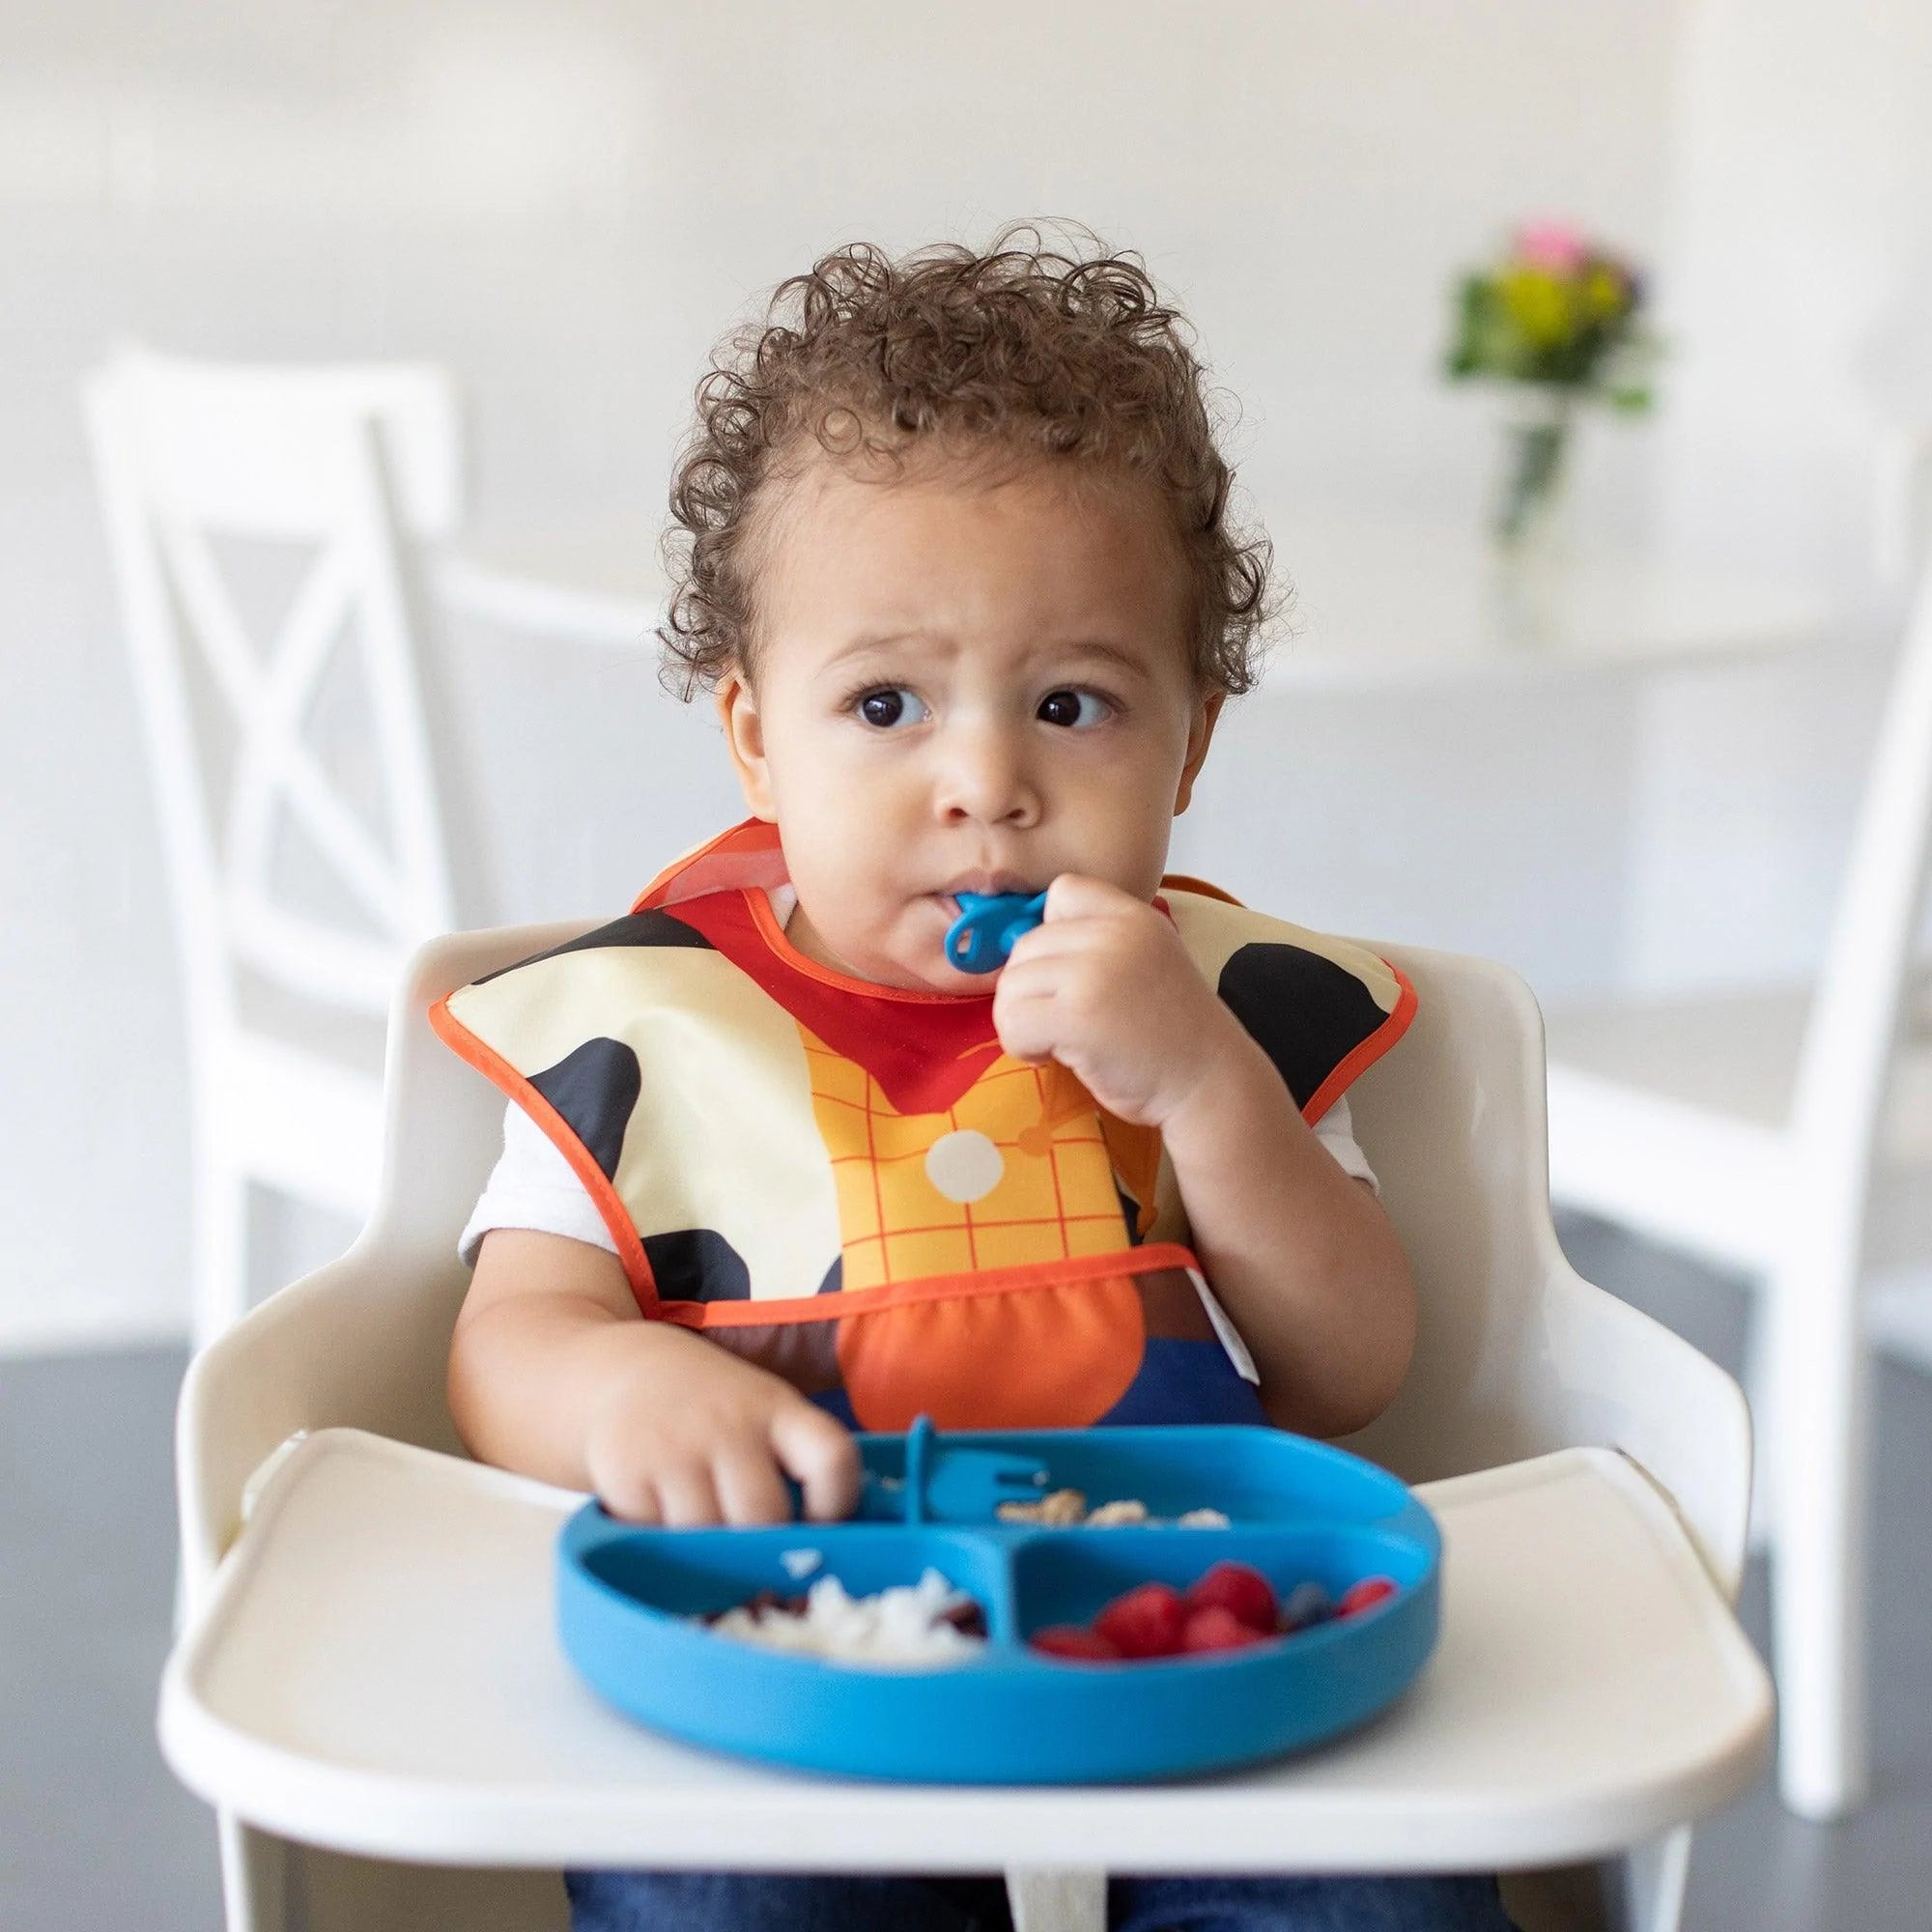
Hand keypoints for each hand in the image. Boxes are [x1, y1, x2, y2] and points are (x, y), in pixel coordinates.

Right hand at [582, 1325, 861, 1527]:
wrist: (622, 1369)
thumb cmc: (710, 1408)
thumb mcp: (761, 1411)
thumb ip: (791, 1464)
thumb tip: (817, 1550)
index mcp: (777, 1408)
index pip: (832, 1457)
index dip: (838, 1503)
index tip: (824, 1527)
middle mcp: (728, 1425)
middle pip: (765, 1517)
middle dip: (762, 1547)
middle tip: (751, 1556)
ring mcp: (674, 1448)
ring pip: (708, 1538)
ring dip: (706, 1553)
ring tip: (703, 1538)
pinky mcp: (625, 1471)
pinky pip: (654, 1537)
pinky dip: (659, 1544)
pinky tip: (660, 1520)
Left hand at [991, 873, 1252, 1128]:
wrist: (1210, 1083)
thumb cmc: (1173, 1035)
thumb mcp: (1147, 962)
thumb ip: (1099, 944)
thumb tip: (1020, 954)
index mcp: (1135, 916)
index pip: (1063, 891)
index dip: (1051, 934)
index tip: (1070, 976)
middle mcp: (1116, 933)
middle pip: (1026, 944)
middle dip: (1032, 990)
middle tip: (1063, 1023)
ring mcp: (1095, 971)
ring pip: (1011, 984)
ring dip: (1022, 1020)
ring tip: (1058, 1041)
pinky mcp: (1077, 1015)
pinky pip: (1012, 1021)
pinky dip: (1020, 1044)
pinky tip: (1051, 1055)